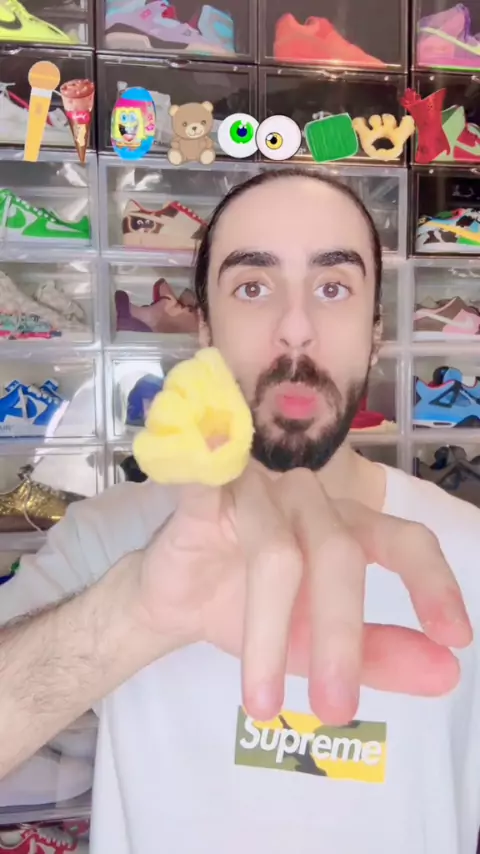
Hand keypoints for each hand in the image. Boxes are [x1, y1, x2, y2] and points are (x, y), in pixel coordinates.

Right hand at [137, 465, 471, 725]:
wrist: (178, 603)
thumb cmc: (253, 610)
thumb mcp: (319, 644)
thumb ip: (380, 655)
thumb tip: (448, 673)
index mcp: (346, 527)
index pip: (402, 541)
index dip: (431, 582)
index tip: (454, 637)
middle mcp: (309, 501)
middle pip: (338, 553)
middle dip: (340, 635)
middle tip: (336, 709)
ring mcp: (255, 492)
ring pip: (275, 554)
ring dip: (269, 634)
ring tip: (262, 704)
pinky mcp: (202, 497)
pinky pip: (205, 484)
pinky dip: (202, 474)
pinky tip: (200, 476)